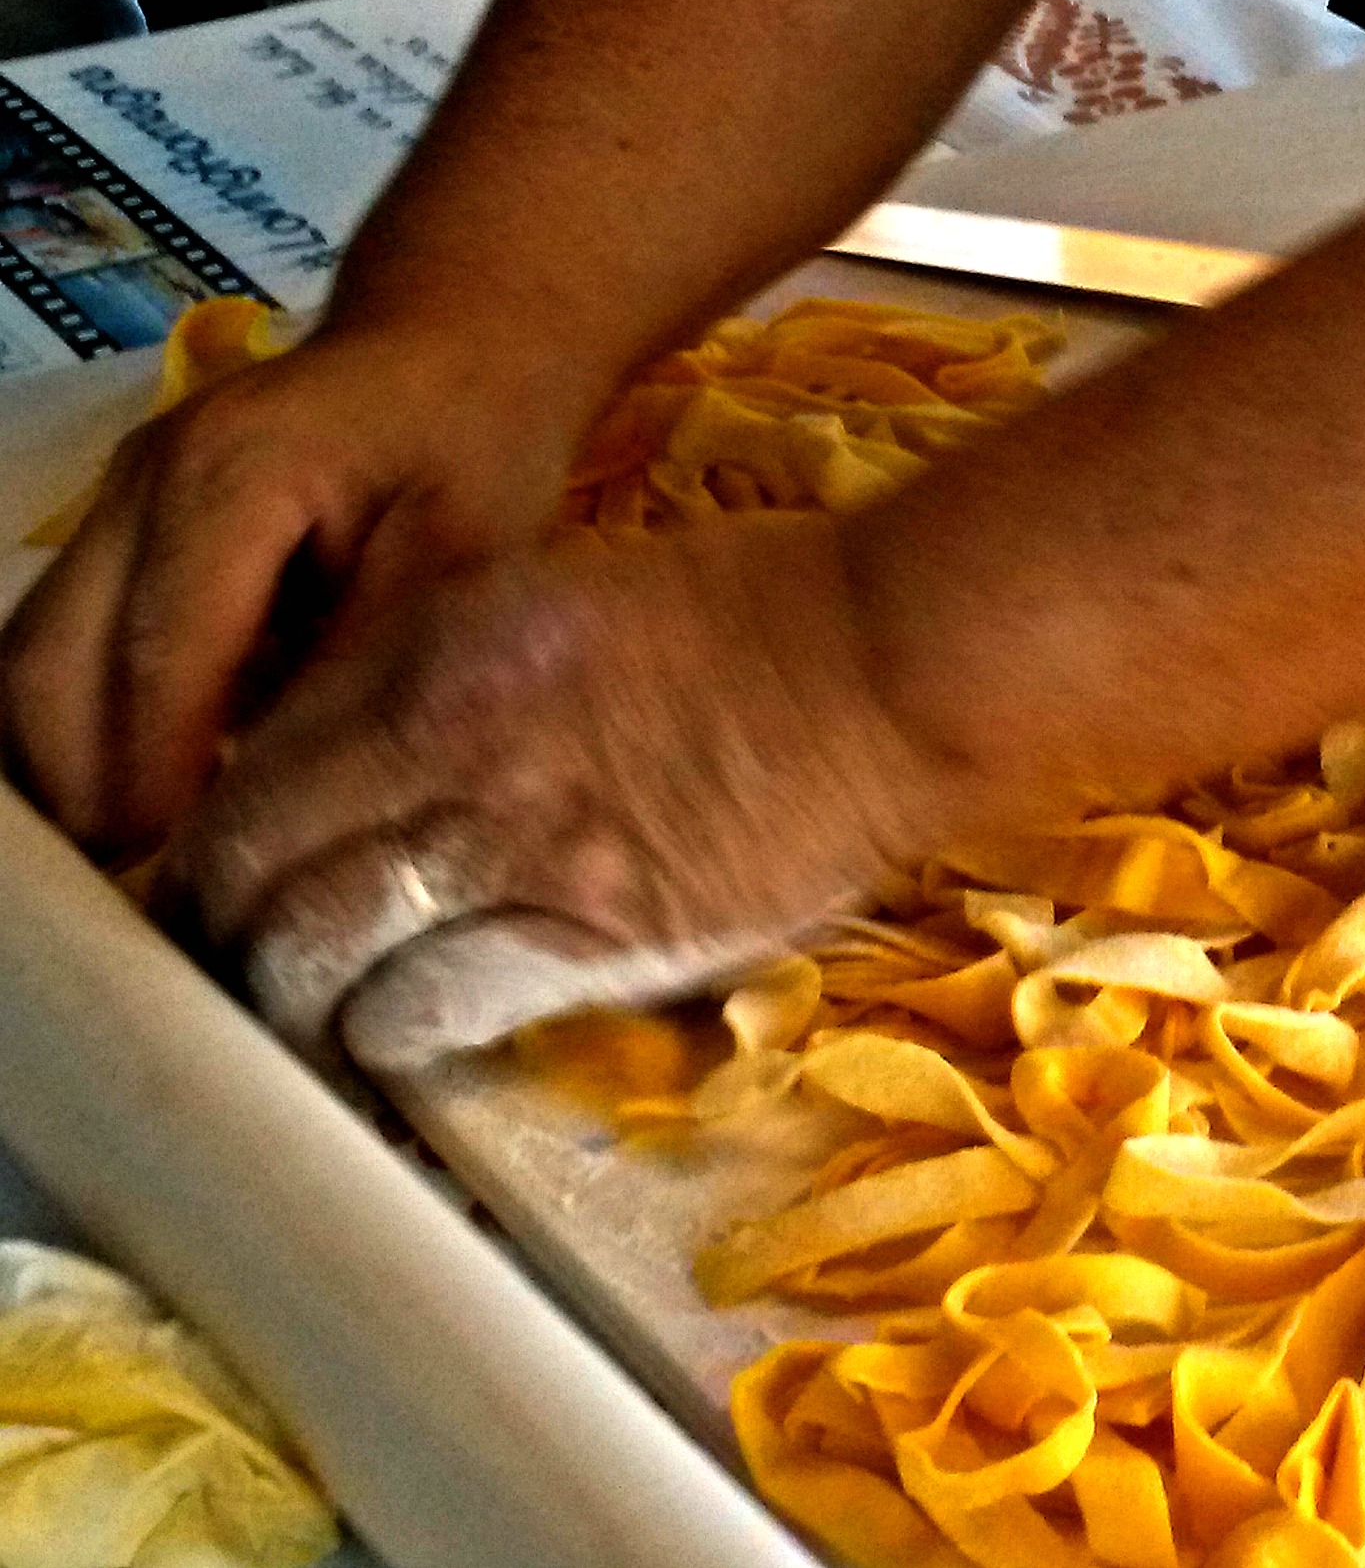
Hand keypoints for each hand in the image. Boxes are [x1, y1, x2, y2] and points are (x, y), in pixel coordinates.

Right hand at [1, 321, 586, 856]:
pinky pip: (55, 650)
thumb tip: (302, 785)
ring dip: (71, 772)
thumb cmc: (477, 441)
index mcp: (231, 478)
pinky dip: (84, 731)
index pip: (157, 656)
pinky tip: (151, 801)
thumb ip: (379, 656)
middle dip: (92, 795)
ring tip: (151, 868)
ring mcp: (109, 504)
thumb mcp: (469, 546)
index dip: (160, 778)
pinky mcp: (110, 532)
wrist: (449, 344)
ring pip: (29, 668)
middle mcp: (138, 486)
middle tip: (164, 900)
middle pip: (50, 672)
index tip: (188, 881)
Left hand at [156, 513, 942, 1069]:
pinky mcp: (588, 936)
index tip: (228, 872)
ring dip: (295, 996)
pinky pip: (427, 1008)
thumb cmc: (755, 610)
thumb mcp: (563, 593)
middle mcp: (443, 741)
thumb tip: (361, 757)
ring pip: (315, 952)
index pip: (253, 762)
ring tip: (309, 1016)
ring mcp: (511, 844)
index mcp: (434, 643)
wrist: (885, 665)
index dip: (219, 834)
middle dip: (224, 926)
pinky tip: (398, 1032)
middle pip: (251, 865)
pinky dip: (389, 1032)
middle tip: (238, 960)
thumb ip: (447, 669)